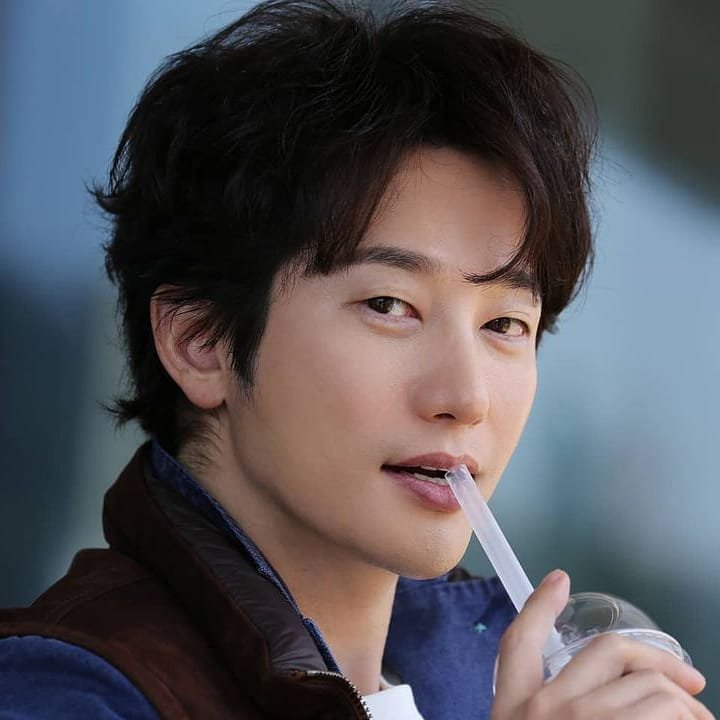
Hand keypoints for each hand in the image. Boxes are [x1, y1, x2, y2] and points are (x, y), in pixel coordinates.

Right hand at [491, 570, 713, 719]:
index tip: (558, 580)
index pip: (517, 642)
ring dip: (687, 705)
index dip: (538, 605)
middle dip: (660, 663)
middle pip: (609, 653)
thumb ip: (547, 705)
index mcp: (515, 708)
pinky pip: (668, 713)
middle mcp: (546, 710)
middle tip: (692, 682)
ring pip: (653, 688)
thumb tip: (606, 686)